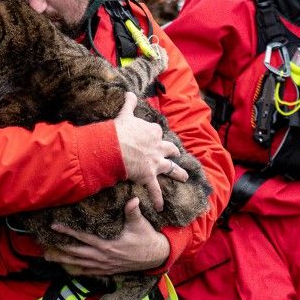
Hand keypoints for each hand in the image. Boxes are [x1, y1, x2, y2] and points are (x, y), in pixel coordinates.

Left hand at [42, 198, 170, 274]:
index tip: (55, 226)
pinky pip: (88, 272)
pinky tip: (67, 268)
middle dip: (59, 250)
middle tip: (43, 247)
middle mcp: (103, 257)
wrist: (155, 256)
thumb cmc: (146, 237)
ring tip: (49, 258)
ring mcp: (104, 265)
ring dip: (63, 261)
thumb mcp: (140, 224)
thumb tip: (132, 199)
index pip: (83, 237)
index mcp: (108, 245)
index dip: (68, 232)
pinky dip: (76, 270)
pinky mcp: (108, 270)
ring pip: (79, 264)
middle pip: (76, 254)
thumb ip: (133, 212)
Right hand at [113, 92, 187, 210]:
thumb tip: (128, 92)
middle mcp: (158, 147)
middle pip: (170, 149)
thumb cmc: (119, 130)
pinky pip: (155, 190)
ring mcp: (155, 162)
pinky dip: (158, 198)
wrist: (114, 146)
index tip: (156, 138)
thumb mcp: (125, 114)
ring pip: (171, 169)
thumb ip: (129, 103)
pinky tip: (161, 207)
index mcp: (153, 132)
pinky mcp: (149, 176)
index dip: (156, 136)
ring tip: (185, 177)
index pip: (158, 132)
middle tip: (177, 155)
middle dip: (174, 152)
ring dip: (178, 173)